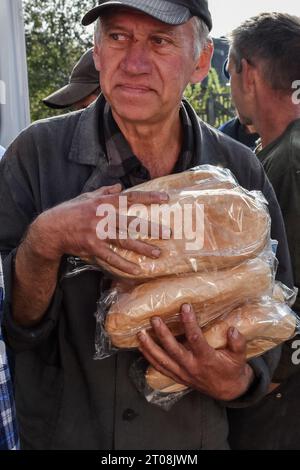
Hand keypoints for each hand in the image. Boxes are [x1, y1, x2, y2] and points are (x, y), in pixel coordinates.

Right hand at [31, 184, 168, 274]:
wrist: (50, 229)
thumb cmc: (70, 211)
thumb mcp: (86, 197)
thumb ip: (104, 192)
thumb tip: (119, 186)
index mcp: (104, 202)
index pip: (131, 197)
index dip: (149, 197)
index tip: (165, 199)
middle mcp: (103, 216)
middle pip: (131, 222)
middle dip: (151, 228)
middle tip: (168, 233)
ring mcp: (98, 232)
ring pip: (124, 241)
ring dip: (142, 248)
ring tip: (158, 254)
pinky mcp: (92, 247)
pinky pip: (111, 257)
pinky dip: (123, 264)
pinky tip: (136, 270)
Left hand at [138, 304, 253, 400]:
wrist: (228, 391)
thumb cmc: (232, 369)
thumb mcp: (240, 357)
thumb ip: (238, 343)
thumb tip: (233, 330)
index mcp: (207, 359)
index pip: (195, 339)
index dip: (189, 322)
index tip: (185, 307)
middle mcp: (192, 367)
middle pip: (173, 349)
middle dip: (162, 334)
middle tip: (154, 319)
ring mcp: (182, 373)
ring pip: (162, 360)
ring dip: (150, 346)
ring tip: (140, 333)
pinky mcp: (177, 377)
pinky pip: (160, 367)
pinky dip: (149, 357)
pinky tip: (141, 347)